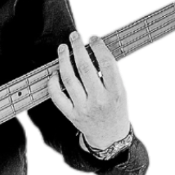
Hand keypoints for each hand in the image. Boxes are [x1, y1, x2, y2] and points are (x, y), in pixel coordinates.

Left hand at [47, 30, 130, 148]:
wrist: (109, 137)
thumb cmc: (116, 109)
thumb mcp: (122, 91)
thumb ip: (112, 73)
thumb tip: (97, 49)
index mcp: (115, 92)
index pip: (106, 64)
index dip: (98, 47)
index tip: (93, 38)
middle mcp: (98, 100)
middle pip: (84, 68)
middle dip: (77, 48)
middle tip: (74, 37)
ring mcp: (83, 108)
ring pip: (68, 79)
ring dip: (63, 60)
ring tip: (63, 49)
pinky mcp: (71, 114)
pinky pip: (57, 96)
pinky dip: (53, 82)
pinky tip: (55, 72)